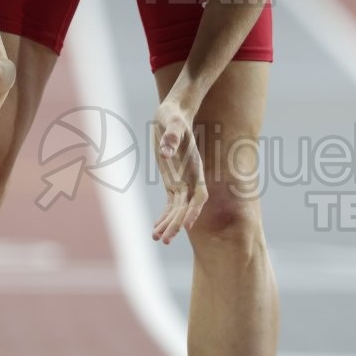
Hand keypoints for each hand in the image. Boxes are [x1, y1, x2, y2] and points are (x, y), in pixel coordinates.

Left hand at [152, 100, 207, 242]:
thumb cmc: (175, 117)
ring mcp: (182, 181)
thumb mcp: (173, 124)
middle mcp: (191, 178)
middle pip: (187, 207)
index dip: (194, 210)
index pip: (199, 195)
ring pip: (178, 209)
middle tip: (166, 240)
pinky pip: (170, 204)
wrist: (173, 115)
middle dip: (177, 224)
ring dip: (169, 224)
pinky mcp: (172, 182)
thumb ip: (172, 137)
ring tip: (157, 239)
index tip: (187, 225)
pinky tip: (155, 229)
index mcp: (195, 167)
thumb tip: (166, 152)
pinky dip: (164, 216)